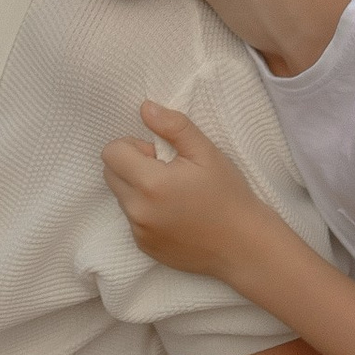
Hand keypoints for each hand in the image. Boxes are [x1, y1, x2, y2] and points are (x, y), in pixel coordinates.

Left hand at [101, 101, 269, 283]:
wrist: (243, 245)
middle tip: (167, 171)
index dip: (134, 146)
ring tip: (174, 194)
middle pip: (111, 173)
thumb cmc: (228, 195)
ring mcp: (139, 232)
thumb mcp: (206, 152)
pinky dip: (146, 211)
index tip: (160, 155)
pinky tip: (176, 214)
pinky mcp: (144, 246)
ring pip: (121, 196)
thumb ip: (173, 126)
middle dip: (132, 165)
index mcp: (150, 184)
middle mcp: (138, 211)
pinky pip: (132, 219)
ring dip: (139, 189)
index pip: (111, 152)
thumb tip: (145, 108)